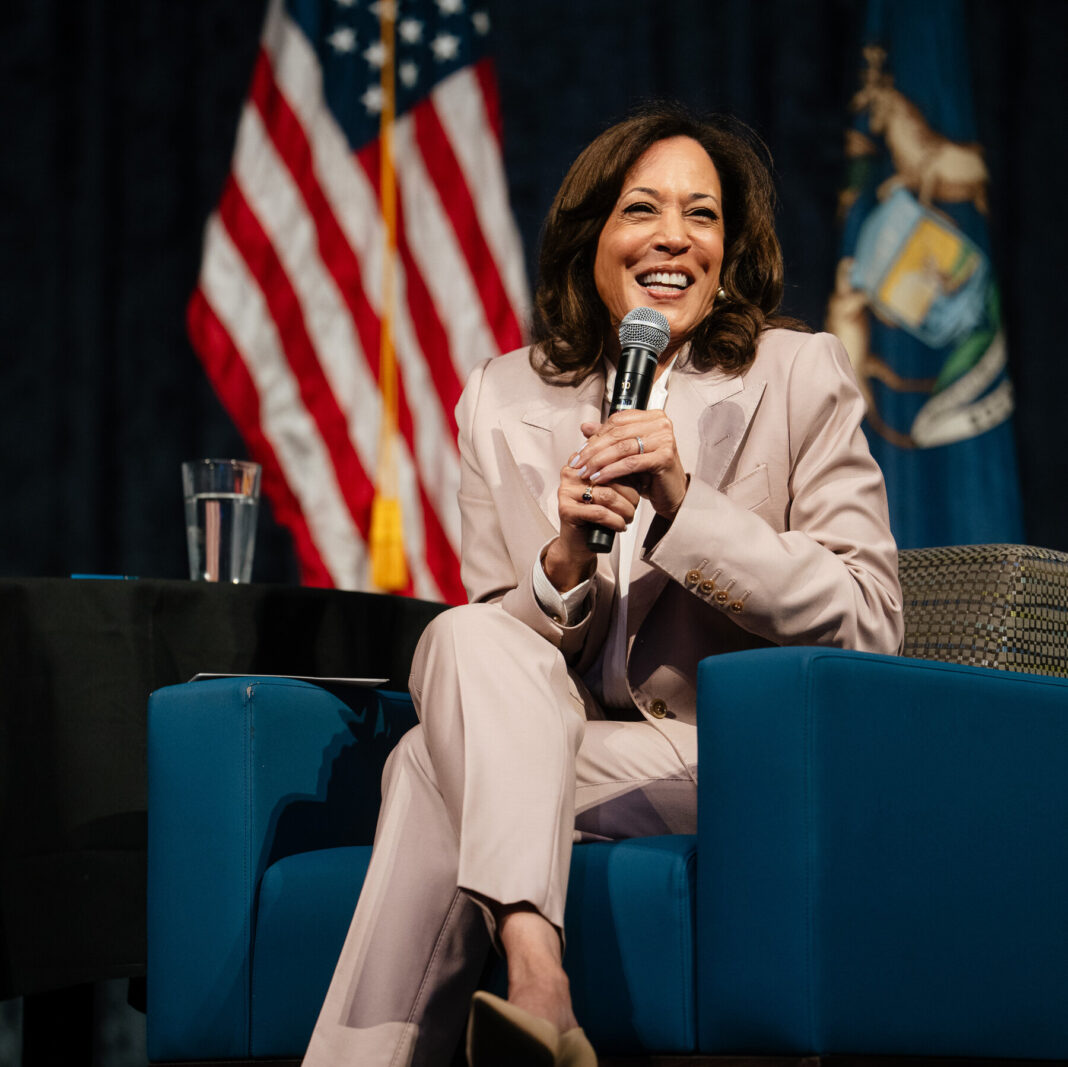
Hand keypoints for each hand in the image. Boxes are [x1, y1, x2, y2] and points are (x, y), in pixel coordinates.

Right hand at [543, 455, 639, 591]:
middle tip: (635, 506)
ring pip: (608, 495)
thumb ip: (616, 474)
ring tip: (629, 517)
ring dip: (626, 509)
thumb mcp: (606, 490)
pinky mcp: (567, 510)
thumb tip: (639, 464)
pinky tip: (620, 526)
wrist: (577, 542)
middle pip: (610, 478)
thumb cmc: (594, 517)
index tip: (639, 485)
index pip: (610, 461)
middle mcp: (570, 475)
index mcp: (579, 464)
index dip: (628, 473)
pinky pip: (600, 513)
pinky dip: (616, 521)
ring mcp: (566, 492)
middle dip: (630, 494)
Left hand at [572, 409, 687, 519]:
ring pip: (622, 448)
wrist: (670, 492)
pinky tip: (599, 478)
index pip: (616, 421)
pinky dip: (611, 471)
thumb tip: (584, 426)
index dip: (595, 436)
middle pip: (617, 434)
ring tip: (585, 473)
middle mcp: (660, 423)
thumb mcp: (626, 452)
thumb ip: (608, 437)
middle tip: (578, 464)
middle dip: (593, 450)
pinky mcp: (664, 457)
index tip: (580, 452)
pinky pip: (631, 463)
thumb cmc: (650, 471)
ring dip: (599, 461)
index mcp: (651, 416)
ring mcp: (664, 439)